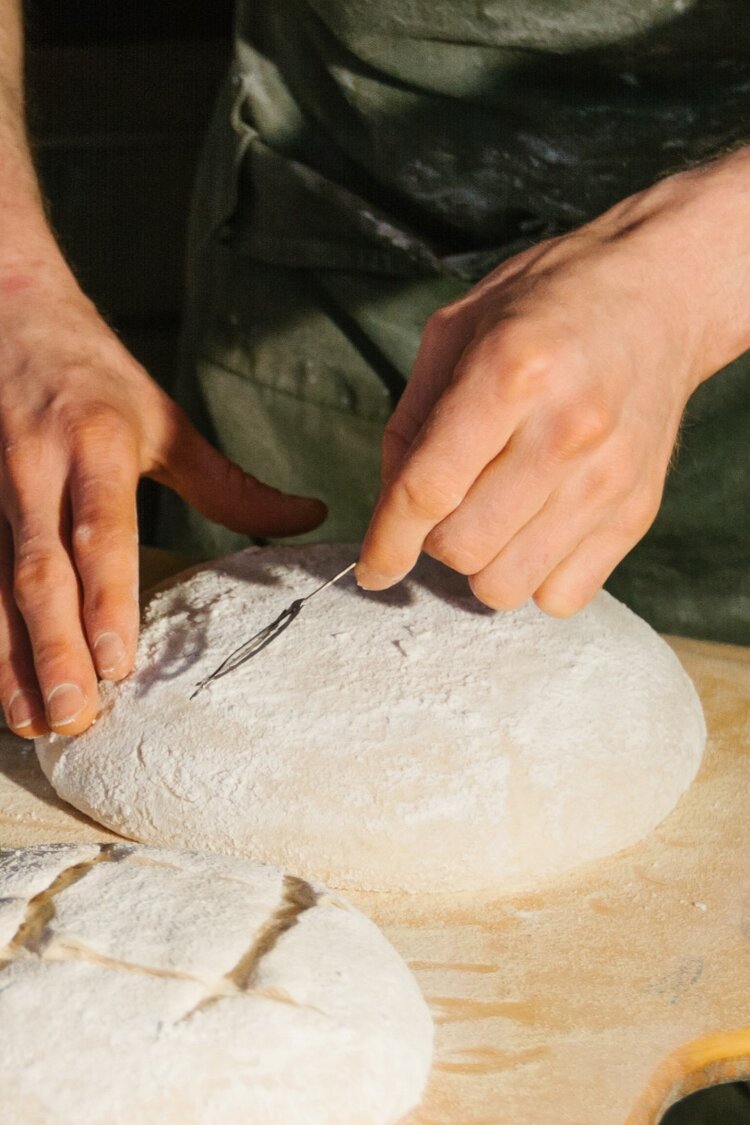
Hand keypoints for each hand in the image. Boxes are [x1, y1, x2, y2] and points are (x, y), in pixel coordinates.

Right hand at [0, 264, 324, 737]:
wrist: (4, 308)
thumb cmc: (93, 374)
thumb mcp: (163, 418)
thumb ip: (228, 484)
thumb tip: (307, 519)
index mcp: (97, 445)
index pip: (102, 531)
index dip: (107, 598)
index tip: (120, 662)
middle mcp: (36, 469)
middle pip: (42, 571)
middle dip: (55, 648)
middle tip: (75, 715)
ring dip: (10, 656)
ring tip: (30, 719)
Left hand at [357, 153, 749, 612]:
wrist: (660, 296)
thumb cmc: (546, 307)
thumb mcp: (457, 330)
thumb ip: (412, 422)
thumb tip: (389, 512)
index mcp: (513, 370)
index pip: (429, 489)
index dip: (387, 541)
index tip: (372, 568)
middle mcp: (568, 429)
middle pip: (463, 547)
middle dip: (435, 538)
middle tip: (451, 500)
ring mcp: (610, 476)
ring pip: (507, 585)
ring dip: (482, 562)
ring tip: (493, 514)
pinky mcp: (638, 511)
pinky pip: (560, 596)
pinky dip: (533, 576)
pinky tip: (535, 529)